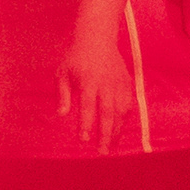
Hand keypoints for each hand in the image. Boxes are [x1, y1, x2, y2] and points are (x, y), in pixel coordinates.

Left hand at [56, 31, 137, 147]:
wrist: (97, 37)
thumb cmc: (76, 57)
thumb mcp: (63, 72)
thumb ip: (63, 94)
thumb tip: (61, 115)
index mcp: (89, 79)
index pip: (88, 105)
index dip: (87, 123)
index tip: (84, 139)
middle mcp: (106, 82)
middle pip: (108, 112)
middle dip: (105, 133)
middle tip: (101, 152)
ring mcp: (119, 83)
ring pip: (121, 111)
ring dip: (116, 130)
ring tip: (110, 147)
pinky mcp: (127, 83)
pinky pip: (128, 105)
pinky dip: (124, 120)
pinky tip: (118, 131)